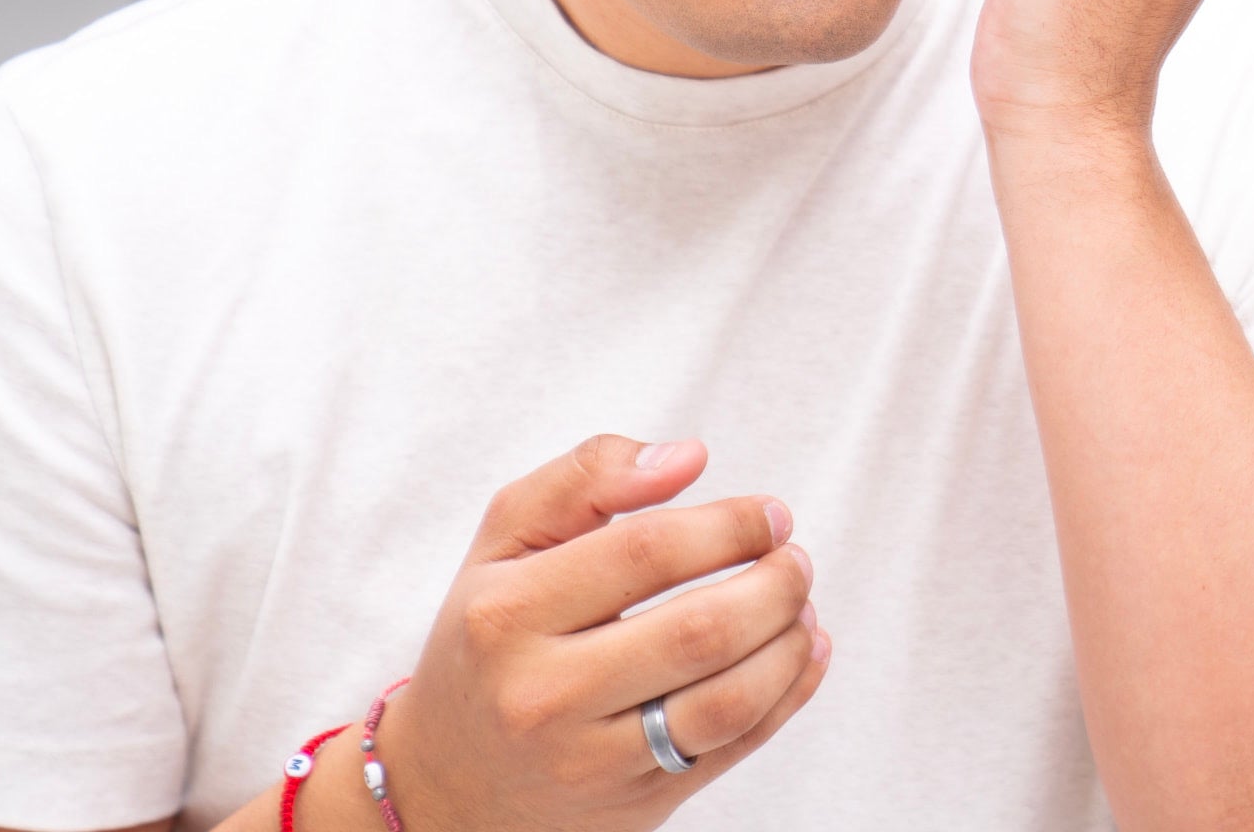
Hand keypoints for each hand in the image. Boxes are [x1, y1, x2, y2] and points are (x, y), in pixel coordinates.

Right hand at [376, 435, 827, 831]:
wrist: (449, 781)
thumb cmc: (491, 635)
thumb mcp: (506, 541)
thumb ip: (587, 476)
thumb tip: (689, 456)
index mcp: (508, 614)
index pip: (647, 552)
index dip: (729, 525)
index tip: (771, 513)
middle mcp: (544, 695)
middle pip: (699, 631)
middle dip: (774, 584)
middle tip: (795, 558)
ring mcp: (590, 760)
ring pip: (728, 700)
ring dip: (788, 642)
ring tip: (802, 604)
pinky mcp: (634, 803)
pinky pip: (733, 749)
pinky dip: (787, 696)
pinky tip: (803, 652)